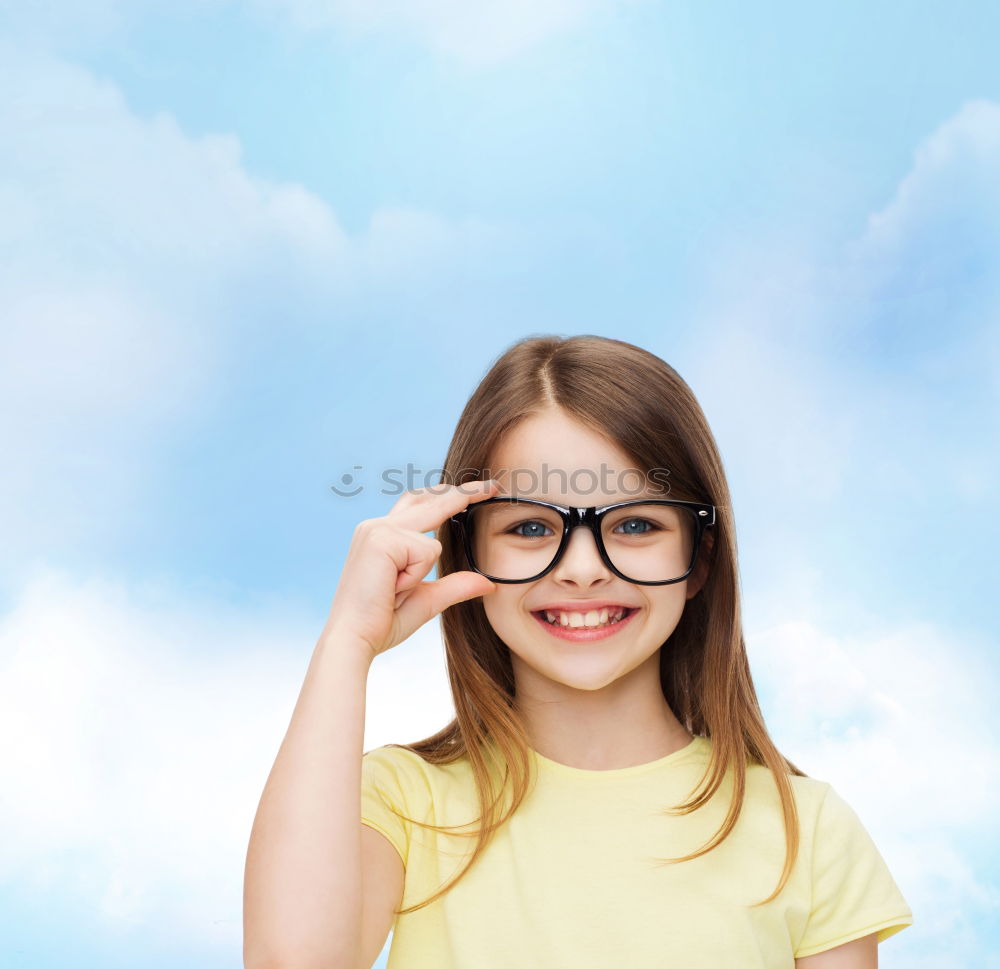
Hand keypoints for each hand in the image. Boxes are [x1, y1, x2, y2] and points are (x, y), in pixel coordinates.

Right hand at [324, 479, 499, 662]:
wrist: (354, 639)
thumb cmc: (382, 622)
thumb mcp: (426, 600)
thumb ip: (455, 586)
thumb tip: (489, 584)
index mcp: (382, 536)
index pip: (419, 503)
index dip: (448, 495)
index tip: (478, 489)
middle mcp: (377, 526)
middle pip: (429, 500)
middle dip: (465, 493)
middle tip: (494, 486)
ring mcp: (377, 529)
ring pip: (431, 541)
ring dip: (419, 573)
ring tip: (393, 592)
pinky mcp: (381, 539)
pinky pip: (425, 552)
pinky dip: (415, 576)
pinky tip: (392, 589)